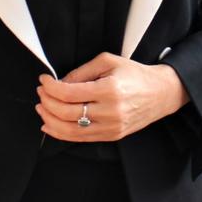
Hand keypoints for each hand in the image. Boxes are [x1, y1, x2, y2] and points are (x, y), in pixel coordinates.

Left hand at [36, 52, 188, 142]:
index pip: (69, 93)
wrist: (161, 93)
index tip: (43, 80)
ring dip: (50, 120)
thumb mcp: (108, 62)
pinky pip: (80, 139)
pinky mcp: (112, 136)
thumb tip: (59, 83)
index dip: (50, 87)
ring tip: (42, 108)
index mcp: (109, 90)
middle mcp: (109, 111)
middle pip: (66, 112)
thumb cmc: (135, 74)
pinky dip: (61, 133)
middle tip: (41, 92)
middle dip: (47, 102)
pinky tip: (50, 125)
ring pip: (70, 130)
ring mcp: (111, 127)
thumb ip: (82, 72)